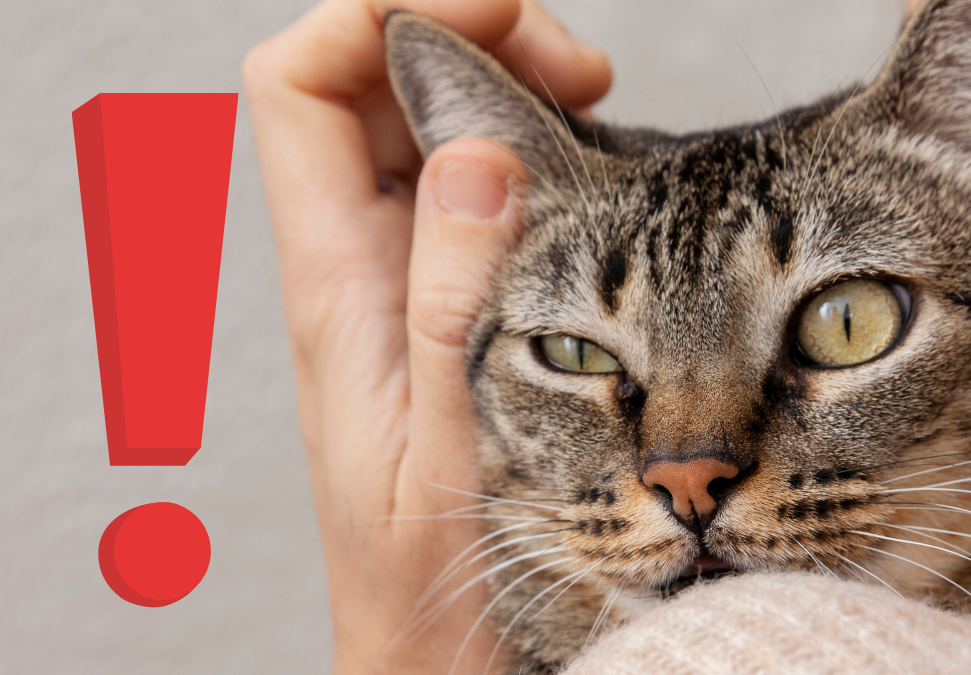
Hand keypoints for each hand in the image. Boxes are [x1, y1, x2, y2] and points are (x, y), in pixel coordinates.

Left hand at [241, 1, 609, 672]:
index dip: (381, 15)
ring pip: (427, 129)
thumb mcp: (453, 447)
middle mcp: (358, 270)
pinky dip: (529, 150)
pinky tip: (586, 169)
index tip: (498, 13)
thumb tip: (481, 150)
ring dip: (506, 88)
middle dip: (471, 38)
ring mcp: (404, 284)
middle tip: (582, 74)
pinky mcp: (449, 309)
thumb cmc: (429, 585)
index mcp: (335, 289)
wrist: (433, 657)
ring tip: (598, 103)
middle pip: (371, 84)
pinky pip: (471, 191)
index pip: (300, 88)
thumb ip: (457, 302)